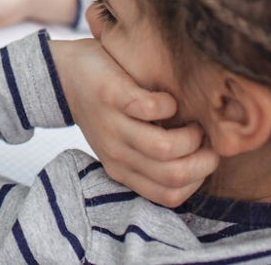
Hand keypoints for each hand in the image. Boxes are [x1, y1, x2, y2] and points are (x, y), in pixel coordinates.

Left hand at [51, 38, 218, 206]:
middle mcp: (117, 153)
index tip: (205, 157)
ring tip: (191, 122)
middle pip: (174, 176)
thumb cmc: (106, 109)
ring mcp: (113, 126)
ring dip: (191, 135)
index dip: (198, 180)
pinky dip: (169, 104)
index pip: (171, 196)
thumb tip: (203, 161)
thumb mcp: (124, 143)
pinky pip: (150, 109)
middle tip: (205, 140)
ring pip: (164, 148)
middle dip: (204, 160)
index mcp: (123, 170)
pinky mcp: (111, 96)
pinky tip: (168, 100)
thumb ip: (152, 157)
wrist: (65, 75)